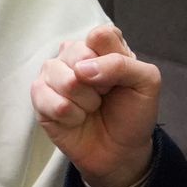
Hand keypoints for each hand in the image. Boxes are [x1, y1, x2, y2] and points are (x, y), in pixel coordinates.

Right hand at [31, 25, 159, 186]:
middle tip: (104, 95)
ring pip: (63, 78)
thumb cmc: (133, 113)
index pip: (100, 35)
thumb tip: (81, 69)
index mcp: (103, 44)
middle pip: (77, 53)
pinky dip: (70, 116)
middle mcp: (75, 54)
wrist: (121, 151)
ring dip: (84, 102)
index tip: (119, 80)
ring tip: (91, 108)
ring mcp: (54, 74)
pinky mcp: (40, 97)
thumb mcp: (146, 83)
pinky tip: (76, 119)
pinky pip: (48, 100)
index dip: (113, 61)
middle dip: (97, 84)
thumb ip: (122, 64)